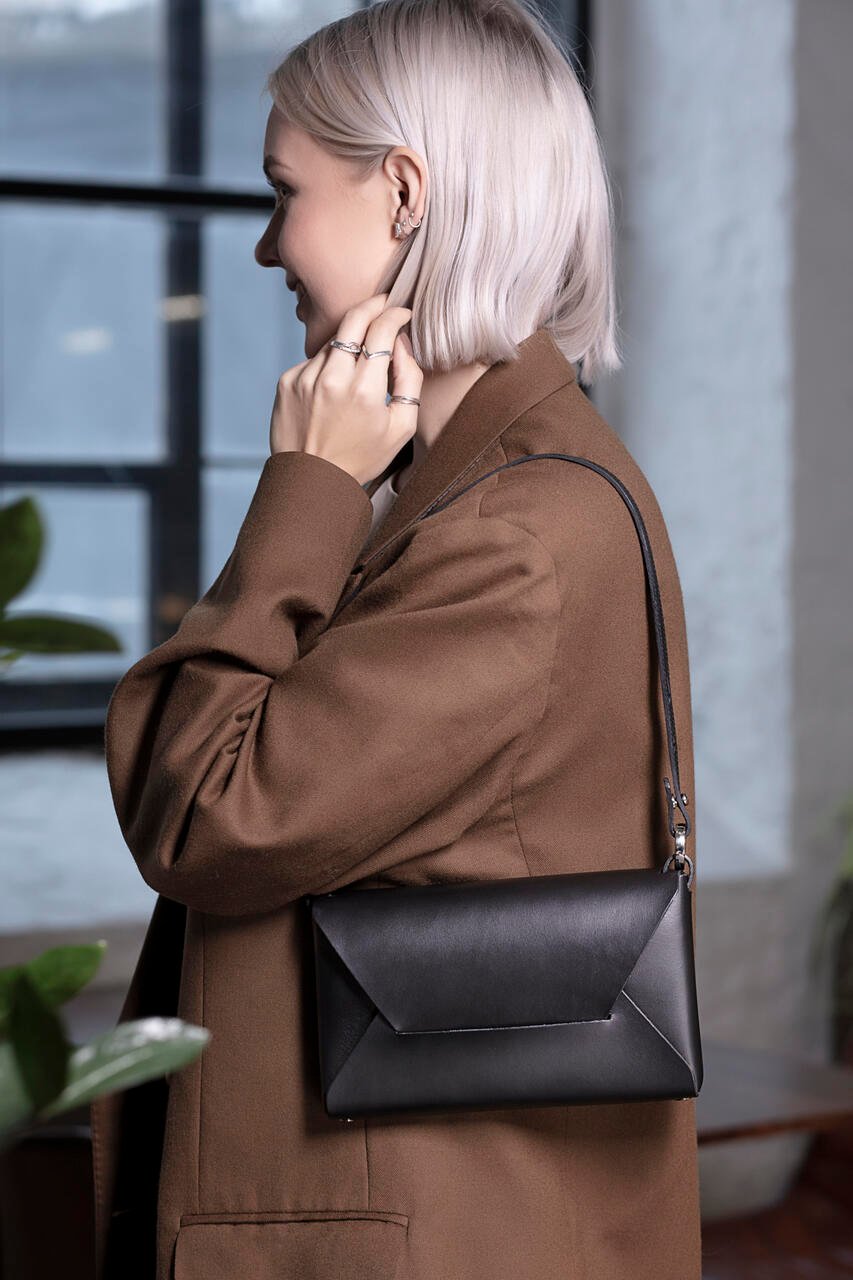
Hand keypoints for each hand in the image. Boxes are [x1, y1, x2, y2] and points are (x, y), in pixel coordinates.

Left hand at [269, 293, 422, 485]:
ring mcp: (305, 377)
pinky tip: (332, 392)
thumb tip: (402, 343)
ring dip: (349, 344)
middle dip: (373, 304)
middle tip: (384, 303)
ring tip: (357, 370)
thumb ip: (409, 381)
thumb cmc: (362, 458)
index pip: (382, 330)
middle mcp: (333, 378)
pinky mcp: (286, 381)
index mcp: (365, 390)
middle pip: (354, 318)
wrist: (312, 481)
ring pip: (334, 341)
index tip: (403, 313)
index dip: (396, 314)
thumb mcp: (401, 428)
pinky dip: (328, 366)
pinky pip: (314, 360)